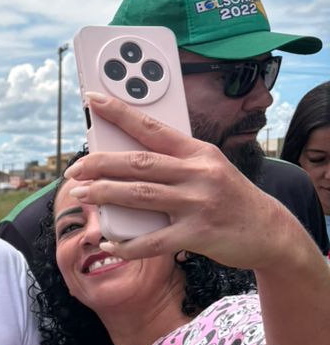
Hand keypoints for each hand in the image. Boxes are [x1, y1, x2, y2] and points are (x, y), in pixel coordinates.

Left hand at [66, 95, 296, 268]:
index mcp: (198, 152)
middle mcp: (198, 173)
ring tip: (80, 195)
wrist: (271, 231)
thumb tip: (124, 165)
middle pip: (138, 163)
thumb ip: (174, 164)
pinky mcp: (198, 234)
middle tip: (74, 170)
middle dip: (99, 164)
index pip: (152, 127)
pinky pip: (152, 241)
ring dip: (104, 195)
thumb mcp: (208, 169)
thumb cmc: (229, 198)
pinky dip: (126, 244)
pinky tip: (110, 243)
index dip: (119, 113)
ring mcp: (198, 203)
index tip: (93, 100)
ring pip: (140, 195)